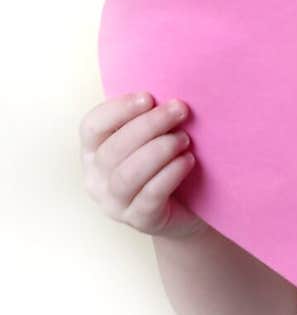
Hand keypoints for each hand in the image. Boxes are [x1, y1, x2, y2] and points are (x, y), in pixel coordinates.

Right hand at [80, 92, 205, 239]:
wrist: (185, 208)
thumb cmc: (164, 162)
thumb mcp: (150, 136)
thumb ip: (147, 116)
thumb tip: (165, 93)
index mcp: (92, 152)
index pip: (91, 127)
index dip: (118, 109)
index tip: (148, 97)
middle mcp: (96, 180)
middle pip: (112, 149)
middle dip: (148, 125)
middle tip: (179, 110)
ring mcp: (115, 205)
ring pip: (127, 174)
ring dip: (159, 150)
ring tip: (185, 138)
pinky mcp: (140, 221)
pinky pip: (150, 196)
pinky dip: (171, 173)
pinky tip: (188, 160)